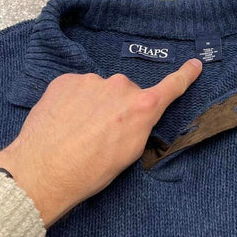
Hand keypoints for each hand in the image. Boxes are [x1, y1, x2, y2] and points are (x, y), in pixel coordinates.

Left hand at [0, 58, 202, 227]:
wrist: (42, 172)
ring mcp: (91, 81)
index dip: (185, 75)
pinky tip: (63, 121)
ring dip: (94, 104)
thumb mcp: (128, 154)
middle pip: (126, 93)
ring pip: (100, 90)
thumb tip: (137, 114)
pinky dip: (73, 101)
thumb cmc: (89, 172)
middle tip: (101, 133)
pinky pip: (78, 87)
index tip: (195, 64)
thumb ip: (139, 125)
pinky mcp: (66, 80)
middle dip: (119, 108)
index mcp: (141, 108)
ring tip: (77, 130)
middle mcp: (120, 87)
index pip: (171, 87)